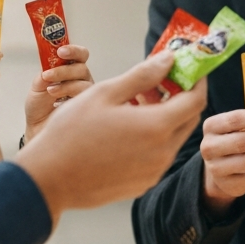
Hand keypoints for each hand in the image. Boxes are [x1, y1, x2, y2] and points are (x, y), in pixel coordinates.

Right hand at [17, 52, 205, 222]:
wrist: (48, 179)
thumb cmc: (72, 132)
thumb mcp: (106, 93)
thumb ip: (143, 75)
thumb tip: (169, 59)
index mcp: (157, 128)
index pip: (195, 100)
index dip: (197, 80)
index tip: (189, 67)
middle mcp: (162, 153)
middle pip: (188, 119)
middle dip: (181, 96)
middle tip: (161, 79)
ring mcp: (153, 172)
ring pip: (173, 137)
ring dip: (165, 115)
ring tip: (138, 98)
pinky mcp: (141, 184)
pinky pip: (158, 155)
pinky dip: (154, 136)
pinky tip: (129, 124)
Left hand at [25, 44, 93, 142]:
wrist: (38, 128)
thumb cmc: (40, 107)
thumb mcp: (37, 87)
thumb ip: (44, 75)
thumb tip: (49, 68)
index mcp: (70, 69)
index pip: (79, 55)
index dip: (73, 50)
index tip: (61, 51)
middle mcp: (81, 79)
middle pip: (82, 66)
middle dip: (64, 69)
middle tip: (48, 74)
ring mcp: (86, 92)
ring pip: (84, 80)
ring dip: (65, 83)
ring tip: (50, 90)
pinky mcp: (88, 105)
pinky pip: (84, 94)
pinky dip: (68, 94)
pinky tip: (57, 101)